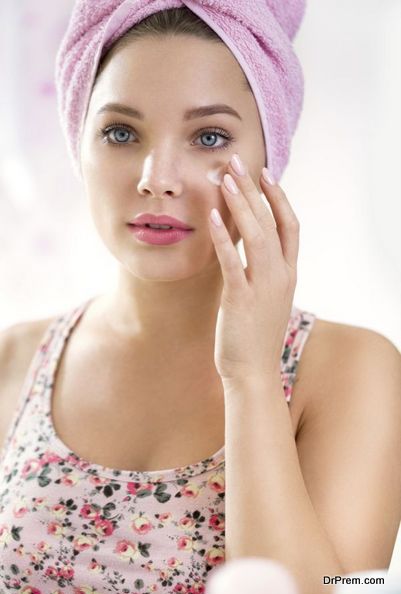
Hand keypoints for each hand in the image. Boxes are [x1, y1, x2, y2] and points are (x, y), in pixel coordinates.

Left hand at [208, 154, 298, 382]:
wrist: (253, 371)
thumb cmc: (255, 334)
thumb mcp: (267, 296)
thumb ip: (264, 270)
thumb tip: (251, 246)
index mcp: (288, 273)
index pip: (290, 225)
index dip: (278, 197)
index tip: (265, 173)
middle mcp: (281, 275)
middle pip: (271, 222)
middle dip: (254, 190)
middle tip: (237, 162)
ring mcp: (264, 287)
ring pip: (257, 235)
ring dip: (241, 205)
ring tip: (226, 179)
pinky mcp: (242, 299)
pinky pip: (233, 262)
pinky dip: (224, 238)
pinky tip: (213, 216)